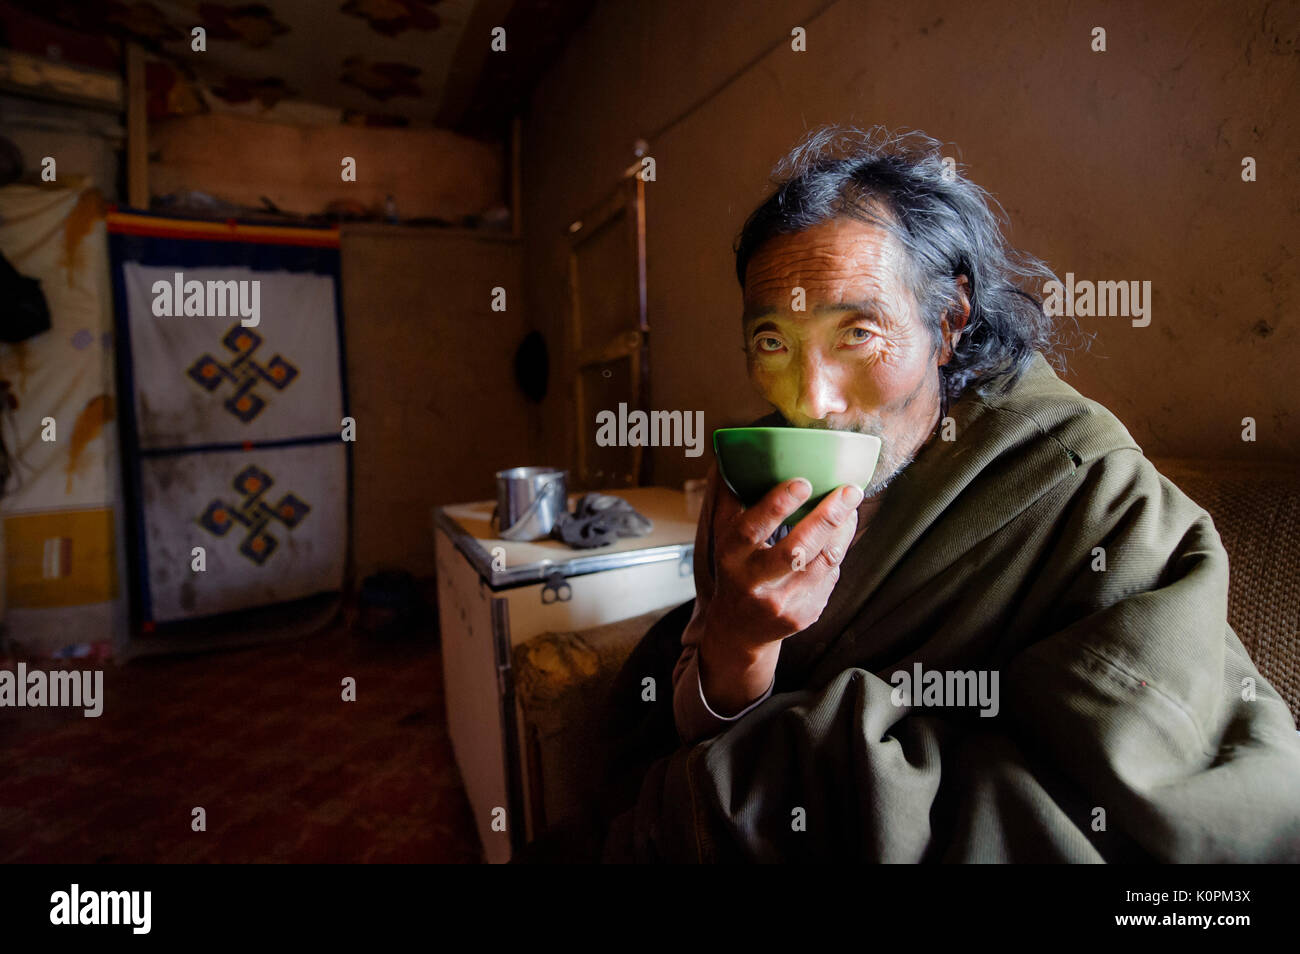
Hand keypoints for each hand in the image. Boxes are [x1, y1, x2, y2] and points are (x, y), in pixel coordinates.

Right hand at [691, 472, 862, 714]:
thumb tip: (732, 455)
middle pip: (795, 550)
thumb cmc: (736, 569)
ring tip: (852, 502)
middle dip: (826, 517)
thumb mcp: (724, 538)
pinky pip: (830, 576)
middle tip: (849, 490)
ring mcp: (781, 602)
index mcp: (731, 557)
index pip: (751, 529)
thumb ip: (730, 499)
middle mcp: (754, 583)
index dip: (777, 505)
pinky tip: (842, 531)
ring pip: (822, 562)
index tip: (802, 481)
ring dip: (842, 529)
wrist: (740, 630)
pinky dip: (838, 549)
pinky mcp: (804, 615)